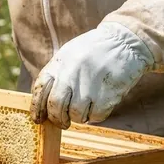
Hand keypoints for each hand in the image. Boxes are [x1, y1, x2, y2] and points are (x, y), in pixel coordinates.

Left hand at [30, 22, 154, 128]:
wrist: (126, 41)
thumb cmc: (94, 51)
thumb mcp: (69, 54)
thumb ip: (56, 74)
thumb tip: (43, 102)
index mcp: (59, 63)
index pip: (40, 89)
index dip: (36, 108)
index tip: (38, 119)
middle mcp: (71, 74)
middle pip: (55, 106)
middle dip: (57, 119)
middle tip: (62, 122)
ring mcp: (90, 85)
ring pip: (75, 115)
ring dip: (78, 117)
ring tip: (84, 109)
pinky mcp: (108, 94)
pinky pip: (96, 116)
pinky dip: (95, 116)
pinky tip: (98, 107)